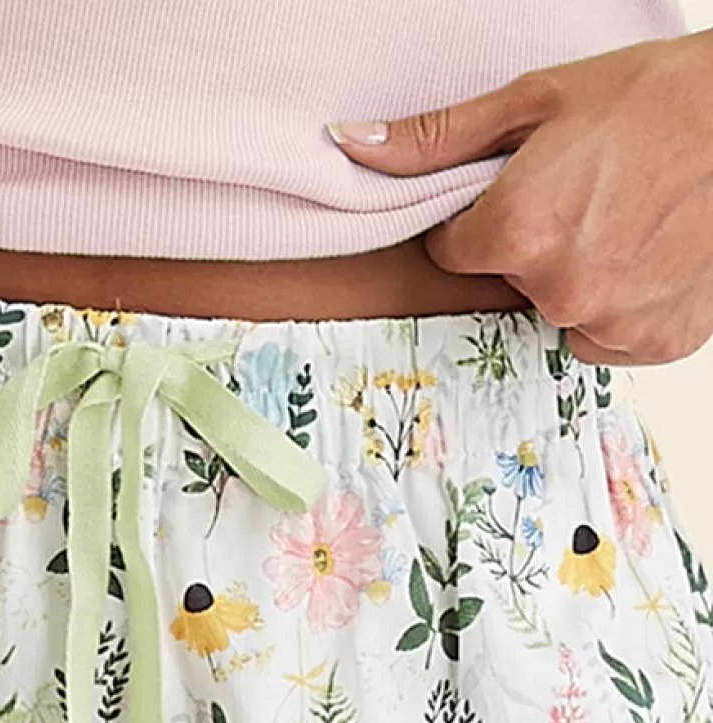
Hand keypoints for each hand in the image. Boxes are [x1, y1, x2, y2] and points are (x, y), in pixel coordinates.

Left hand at [327, 32, 712, 364]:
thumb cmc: (654, 97)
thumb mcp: (536, 100)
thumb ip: (436, 139)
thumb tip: (351, 146)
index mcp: (518, 232)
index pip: (452, 251)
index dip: (480, 219)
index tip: (521, 191)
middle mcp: (558, 289)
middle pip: (508, 282)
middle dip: (533, 245)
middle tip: (588, 193)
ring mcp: (609, 322)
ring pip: (560, 310)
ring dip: (581, 275)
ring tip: (628, 219)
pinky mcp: (654, 342)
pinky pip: (608, 335)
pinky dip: (623, 303)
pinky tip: (649, 253)